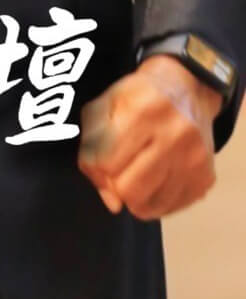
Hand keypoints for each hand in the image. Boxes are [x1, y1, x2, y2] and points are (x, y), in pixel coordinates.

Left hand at [77, 54, 221, 218]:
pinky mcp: (205, 178)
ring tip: (136, 175)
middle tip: (118, 170)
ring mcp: (194, 159)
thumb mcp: (106, 105)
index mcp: (144, 111)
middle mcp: (174, 136)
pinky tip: (154, 180)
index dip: (96, 167)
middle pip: (128, 190)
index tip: (100, 159)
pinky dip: (155, 201)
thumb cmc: (139, 97)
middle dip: (114, 185)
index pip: (107, 163)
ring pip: (148, 206)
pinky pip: (169, 209)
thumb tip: (110, 201)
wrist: (188, 88)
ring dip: (134, 197)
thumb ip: (92, 149)